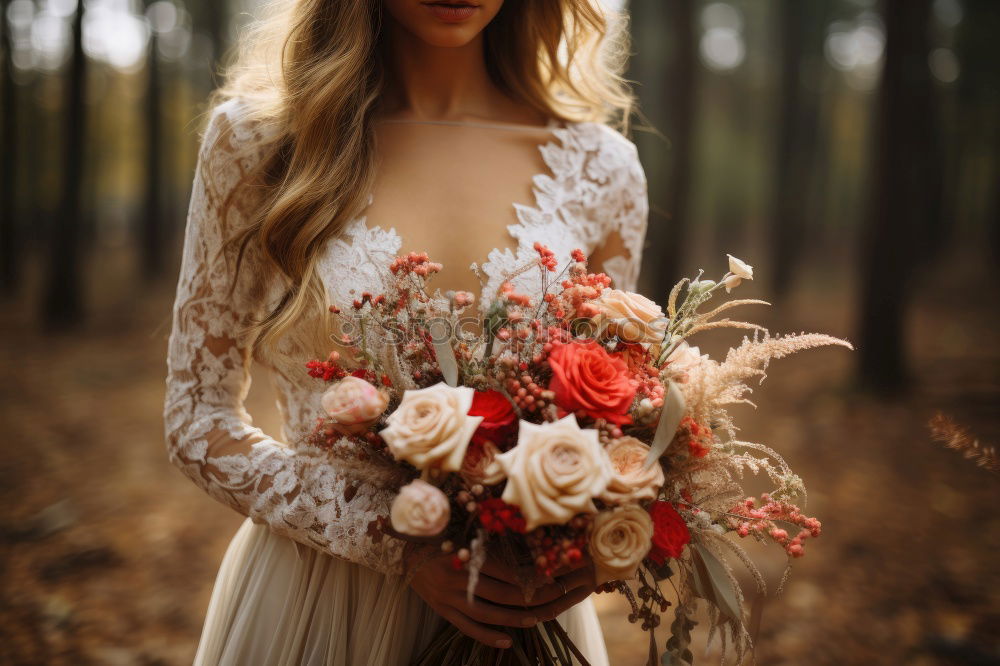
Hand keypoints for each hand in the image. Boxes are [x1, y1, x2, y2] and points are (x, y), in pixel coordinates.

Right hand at [405, 546, 596, 648]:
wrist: (402, 554)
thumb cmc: (435, 539)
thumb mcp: (458, 535)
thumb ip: (484, 543)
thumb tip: (520, 549)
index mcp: (462, 556)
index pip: (502, 569)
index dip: (526, 574)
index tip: (548, 575)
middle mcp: (456, 579)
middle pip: (500, 592)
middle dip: (529, 596)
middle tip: (552, 597)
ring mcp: (449, 599)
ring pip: (487, 613)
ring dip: (514, 618)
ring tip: (536, 619)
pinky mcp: (444, 612)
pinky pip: (468, 628)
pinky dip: (489, 636)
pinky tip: (508, 641)